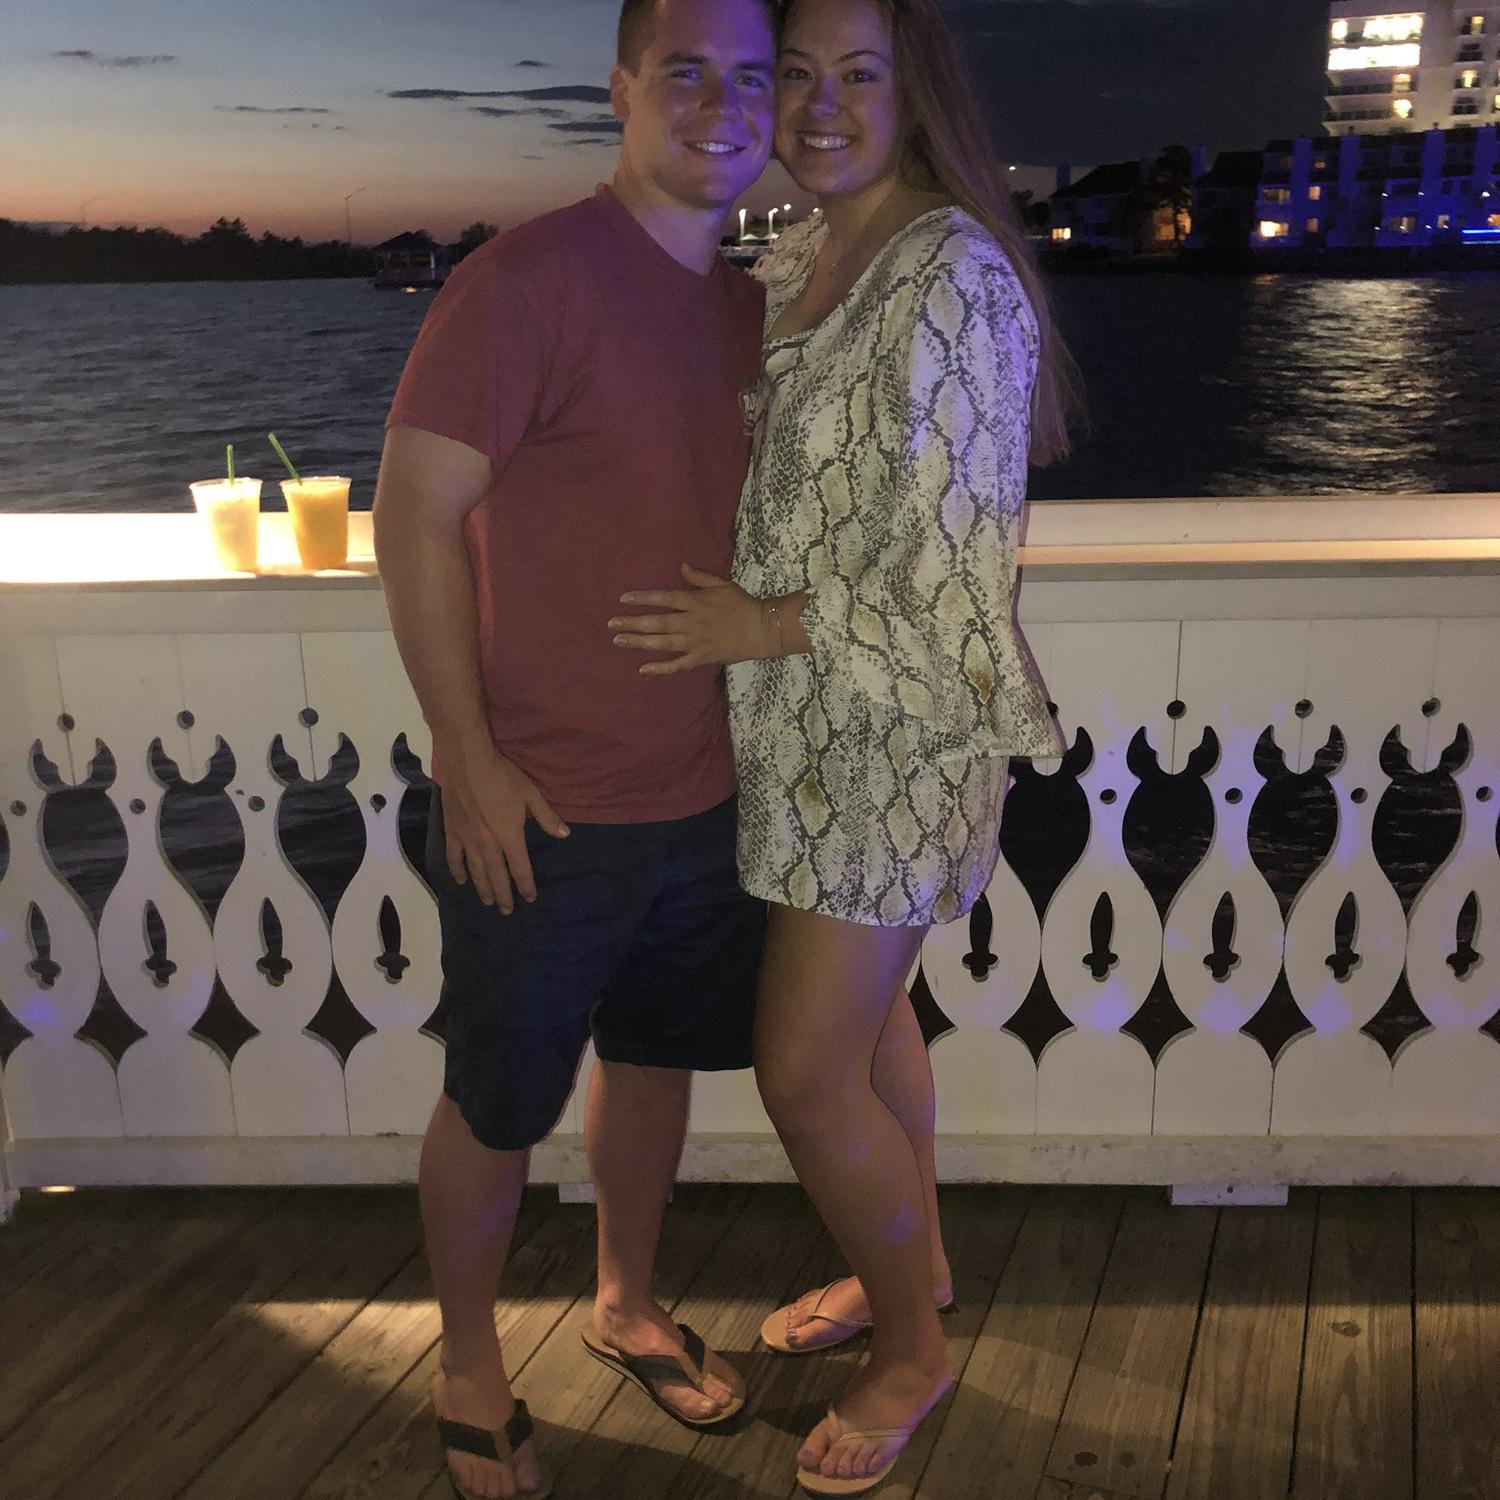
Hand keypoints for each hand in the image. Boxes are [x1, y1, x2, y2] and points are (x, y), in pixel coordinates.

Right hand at [433, 731, 568, 913]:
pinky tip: (461, 881)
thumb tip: (564, 835)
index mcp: (509, 836)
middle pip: (496, 876)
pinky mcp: (451, 830)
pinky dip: (457, 870)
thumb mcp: (530, 794)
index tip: (530, 897)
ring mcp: (467, 839)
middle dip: (503, 895)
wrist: (467, 761)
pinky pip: (453, 857)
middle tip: (507, 911)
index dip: (525, 885)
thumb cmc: (502, 775)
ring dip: (482, 888)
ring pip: (475, 871)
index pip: (519, 868)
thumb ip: (546, 817)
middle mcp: (487, 844)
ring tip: (487, 902)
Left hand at [609, 564, 766, 674]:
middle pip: (657, 622)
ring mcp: (695, 642)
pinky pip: (678, 665)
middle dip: (632, 623)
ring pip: (662, 643)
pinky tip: (643, 668)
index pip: (664, 598)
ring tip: (619, 641)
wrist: (761, 629)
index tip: (624, 599)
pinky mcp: (701, 658)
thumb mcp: (722, 584)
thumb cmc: (742, 604)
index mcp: (696, 602)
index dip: (643, 598)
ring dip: (639, 642)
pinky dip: (660, 668)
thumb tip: (681, 566)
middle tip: (611, 624)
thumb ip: (699, 578)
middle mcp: (691, 622)